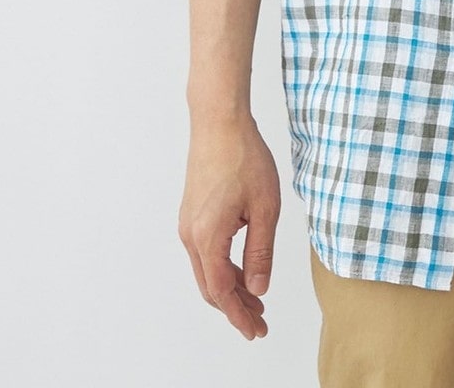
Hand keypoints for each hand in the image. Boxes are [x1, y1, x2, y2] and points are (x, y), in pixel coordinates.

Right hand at [178, 117, 280, 339]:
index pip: (221, 292)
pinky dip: (223, 268)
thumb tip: (259, 288)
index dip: (239, 315)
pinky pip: (205, 253)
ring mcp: (188, 224)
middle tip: (259, 322)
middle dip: (234, 307)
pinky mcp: (192, 214)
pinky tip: (242, 269)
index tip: (256, 330)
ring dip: (229, 288)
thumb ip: (261, 252)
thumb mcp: (264, 207)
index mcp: (208, 237)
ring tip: (255, 299)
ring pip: (207, 271)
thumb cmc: (244, 158)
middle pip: (210, 287)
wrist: (219, 123)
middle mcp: (191, 235)